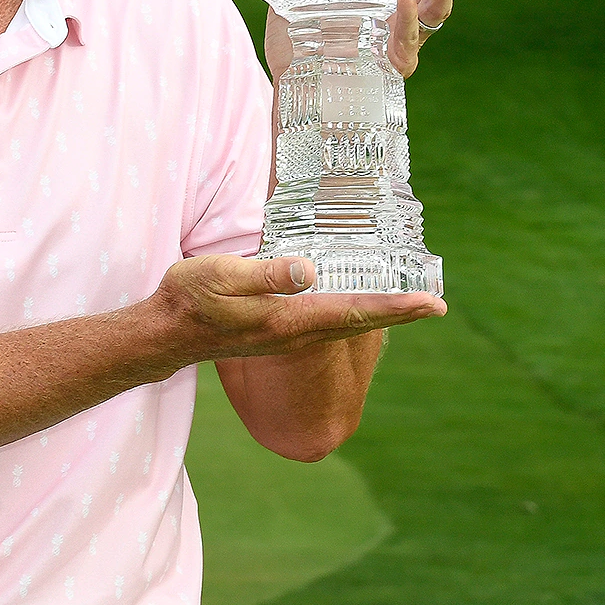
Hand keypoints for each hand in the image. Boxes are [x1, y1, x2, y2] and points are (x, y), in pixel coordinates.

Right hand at [150, 253, 444, 363]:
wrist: (168, 333)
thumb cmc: (191, 300)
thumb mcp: (223, 276)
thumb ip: (266, 274)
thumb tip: (309, 269)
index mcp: (290, 319)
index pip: (355, 311)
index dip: (396, 306)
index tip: (432, 303)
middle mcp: (297, 332)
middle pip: (361, 322)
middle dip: (400, 312)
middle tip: (436, 306)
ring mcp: (289, 335)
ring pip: (347, 324)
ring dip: (381, 313)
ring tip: (409, 303)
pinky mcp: (279, 330)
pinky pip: (329, 322)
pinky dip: (354, 312)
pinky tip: (357, 302)